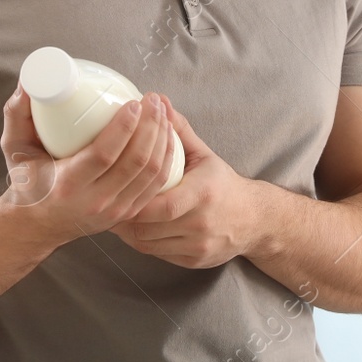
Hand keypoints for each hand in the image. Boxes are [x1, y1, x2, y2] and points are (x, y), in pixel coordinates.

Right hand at [0, 81, 176, 247]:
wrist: (36, 225)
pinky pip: (157, 185)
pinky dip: (167, 158)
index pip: (104, 155)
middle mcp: (94, 201)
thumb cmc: (26, 181)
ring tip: (163, 112)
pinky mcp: (128, 213)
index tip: (134, 103)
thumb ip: (16, 114)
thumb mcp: (14, 149)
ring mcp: (114, 210)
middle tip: (153, 100)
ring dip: (163, 139)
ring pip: (152, 174)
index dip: (124, 128)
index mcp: (67, 185)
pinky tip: (167, 135)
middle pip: (136, 162)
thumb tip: (28, 82)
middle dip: (152, 126)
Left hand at [109, 95, 264, 269]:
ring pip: (149, 245)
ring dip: (129, 232)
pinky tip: (134, 229)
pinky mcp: (195, 261)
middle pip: (149, 227)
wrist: (254, 220)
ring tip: (116, 214)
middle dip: (125, 217)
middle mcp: (202, 224)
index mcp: (204, 194)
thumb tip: (157, 100)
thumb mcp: (203, 153)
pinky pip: (158, 255)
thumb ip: (179, 129)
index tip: (116, 187)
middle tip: (107, 201)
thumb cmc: (222, 183)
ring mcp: (199, 246)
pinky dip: (143, 243)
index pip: (161, 204)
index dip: (134, 200)